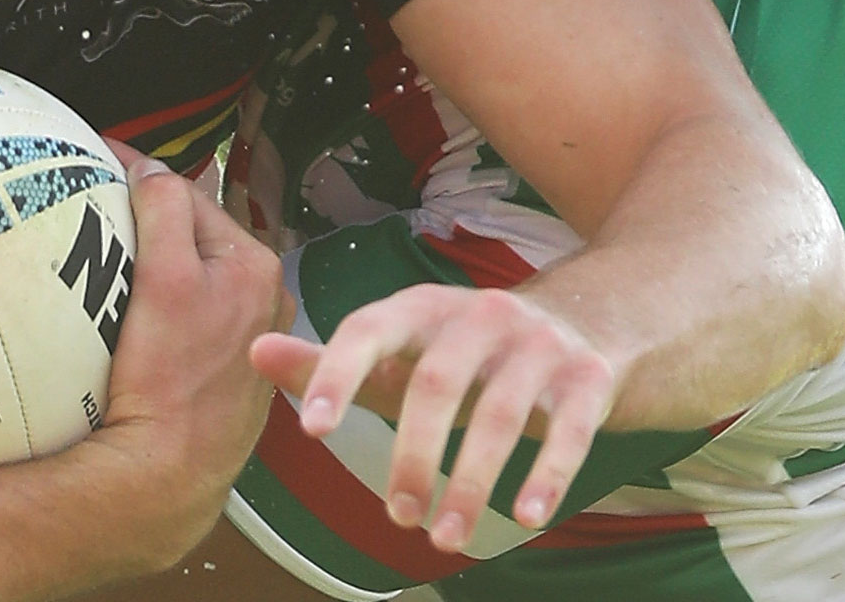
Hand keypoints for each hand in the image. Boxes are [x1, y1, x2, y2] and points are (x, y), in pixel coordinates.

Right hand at [92, 161, 284, 566]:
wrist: (167, 474)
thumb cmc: (171, 380)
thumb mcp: (167, 279)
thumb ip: (164, 211)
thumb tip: (149, 168)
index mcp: (257, 266)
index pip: (189, 196)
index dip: (141, 174)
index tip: (100, 159)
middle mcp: (262, 300)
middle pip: (191, 236)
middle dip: (149, 217)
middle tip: (95, 203)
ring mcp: (242, 340)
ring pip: (189, 276)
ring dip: (154, 259)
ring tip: (105, 251)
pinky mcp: (218, 372)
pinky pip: (185, 318)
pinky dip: (158, 303)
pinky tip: (129, 311)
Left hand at [250, 284, 615, 548]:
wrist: (590, 321)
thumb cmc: (470, 352)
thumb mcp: (403, 352)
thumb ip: (330, 362)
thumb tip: (254, 354)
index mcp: (424, 307)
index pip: (370, 328)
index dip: (338, 373)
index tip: (311, 430)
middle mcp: (481, 315)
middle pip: (437, 383)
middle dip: (413, 455)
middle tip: (396, 516)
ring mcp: (538, 345)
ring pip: (500, 413)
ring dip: (471, 482)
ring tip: (446, 537)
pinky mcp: (587, 378)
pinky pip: (569, 429)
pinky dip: (547, 474)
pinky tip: (528, 516)